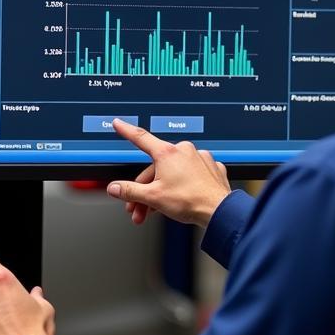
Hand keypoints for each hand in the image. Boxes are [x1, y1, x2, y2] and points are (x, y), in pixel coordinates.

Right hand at [107, 118, 230, 227]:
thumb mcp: (152, 197)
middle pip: (156, 167)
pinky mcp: (212, 168)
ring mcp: (200, 158)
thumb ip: (130, 190)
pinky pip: (191, 174)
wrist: (219, 211)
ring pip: (173, 172)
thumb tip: (115, 188)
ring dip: (162, 190)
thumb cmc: (190, 201)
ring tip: (159, 210)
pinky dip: (183, 185)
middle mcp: (184, 151)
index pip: (141, 138)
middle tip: (139, 208)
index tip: (119, 123)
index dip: (126, 130)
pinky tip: (181, 199)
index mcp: (167, 153)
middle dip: (145, 189)